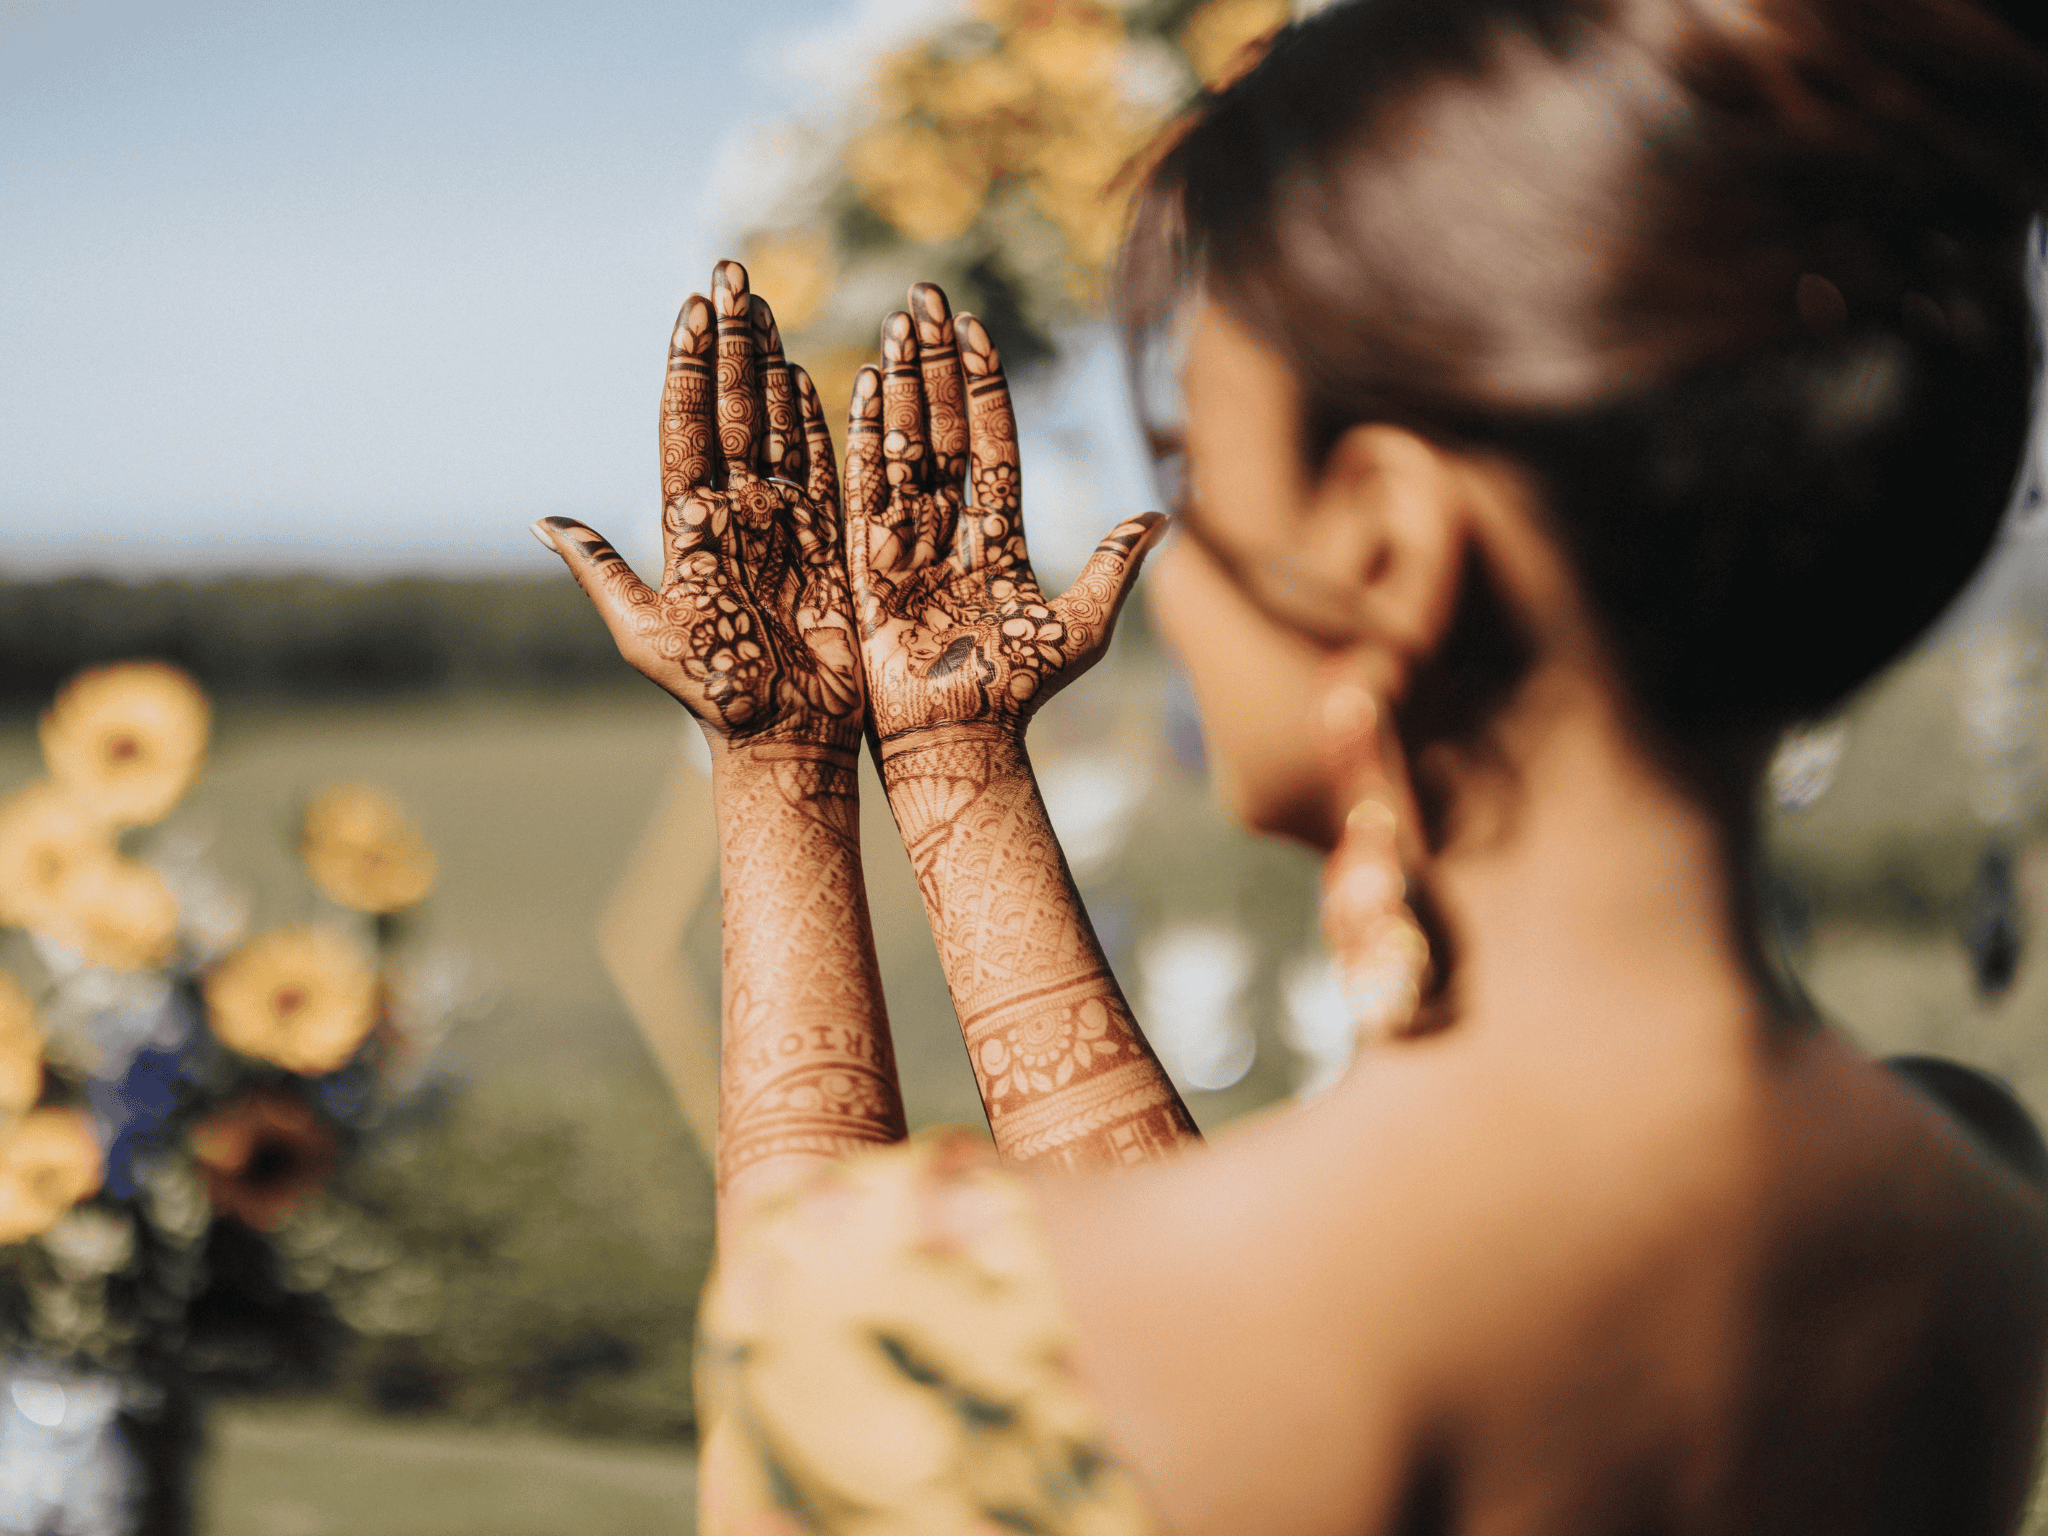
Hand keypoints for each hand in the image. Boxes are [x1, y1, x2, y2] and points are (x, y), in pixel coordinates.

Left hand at [536, 261, 861, 746]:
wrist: (783, 737)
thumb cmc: (713, 695)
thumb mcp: (645, 632)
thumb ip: (603, 570)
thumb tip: (541, 518)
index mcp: (688, 524)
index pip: (687, 425)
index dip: (690, 365)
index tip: (694, 306)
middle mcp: (735, 511)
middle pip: (734, 409)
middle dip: (733, 341)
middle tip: (734, 270)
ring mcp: (783, 521)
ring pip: (777, 425)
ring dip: (771, 363)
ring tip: (767, 303)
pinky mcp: (828, 542)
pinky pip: (826, 469)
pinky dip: (821, 420)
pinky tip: (814, 373)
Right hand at [845, 283, 1164, 741]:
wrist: (961, 743)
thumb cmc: (1019, 695)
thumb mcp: (1080, 627)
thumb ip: (1114, 566)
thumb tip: (1161, 512)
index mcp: (998, 539)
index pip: (991, 445)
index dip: (983, 386)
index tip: (976, 326)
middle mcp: (949, 531)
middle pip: (941, 428)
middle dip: (934, 362)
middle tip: (924, 294)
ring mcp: (906, 542)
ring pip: (906, 442)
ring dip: (903, 381)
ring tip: (898, 320)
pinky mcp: (870, 562)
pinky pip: (867, 484)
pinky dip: (865, 433)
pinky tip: (862, 380)